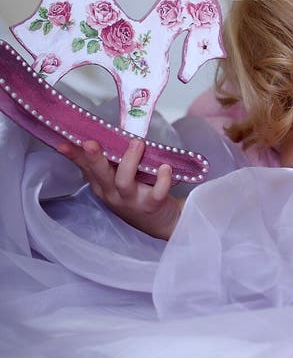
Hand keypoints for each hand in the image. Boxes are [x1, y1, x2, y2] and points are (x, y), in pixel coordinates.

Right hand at [57, 136, 182, 239]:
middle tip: (90, 143)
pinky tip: (165, 168)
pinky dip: (162, 180)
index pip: (85, 167)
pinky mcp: (152, 205)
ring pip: (124, 182)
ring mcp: (132, 200)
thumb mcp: (114, 181)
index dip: (74, 155)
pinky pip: (156, 193)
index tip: (63, 143)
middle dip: (94, 158)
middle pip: (100, 175)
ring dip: (130, 161)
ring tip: (137, 143)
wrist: (159, 221)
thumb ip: (105, 162)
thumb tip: (93, 135)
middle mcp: (113, 193)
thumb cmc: (135, 195)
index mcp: (102, 185)